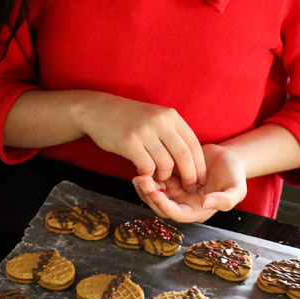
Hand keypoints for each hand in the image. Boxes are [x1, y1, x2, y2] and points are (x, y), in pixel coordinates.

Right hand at [76, 93, 205, 189]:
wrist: (99, 110)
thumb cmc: (130, 119)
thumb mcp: (156, 118)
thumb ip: (172, 135)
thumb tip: (191, 162)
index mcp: (171, 116)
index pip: (193, 144)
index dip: (200, 165)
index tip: (201, 180)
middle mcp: (160, 122)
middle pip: (184, 156)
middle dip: (189, 176)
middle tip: (189, 188)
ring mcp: (144, 132)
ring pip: (166, 165)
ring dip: (164, 177)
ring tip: (159, 177)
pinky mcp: (128, 143)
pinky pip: (146, 167)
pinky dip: (147, 175)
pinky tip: (142, 172)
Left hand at [133, 144, 246, 222]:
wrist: (229, 157)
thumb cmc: (235, 174)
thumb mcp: (237, 189)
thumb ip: (225, 200)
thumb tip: (204, 203)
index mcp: (198, 211)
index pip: (176, 214)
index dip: (164, 206)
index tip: (155, 193)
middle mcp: (184, 204)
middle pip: (160, 206)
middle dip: (149, 196)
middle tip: (142, 181)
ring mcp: (177, 192)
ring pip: (155, 194)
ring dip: (145, 187)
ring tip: (139, 174)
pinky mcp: (172, 179)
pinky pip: (156, 180)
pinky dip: (149, 175)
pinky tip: (144, 165)